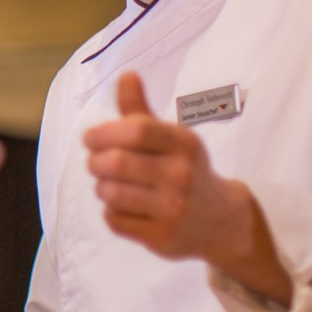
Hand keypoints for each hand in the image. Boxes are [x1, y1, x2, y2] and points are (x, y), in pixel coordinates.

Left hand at [83, 73, 289, 303]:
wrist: (221, 221)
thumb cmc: (183, 168)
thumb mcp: (169, 137)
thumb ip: (140, 110)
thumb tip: (125, 75)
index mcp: (184, 144)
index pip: (136, 129)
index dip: (103, 132)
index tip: (90, 138)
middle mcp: (182, 175)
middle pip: (115, 163)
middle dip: (94, 162)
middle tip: (96, 163)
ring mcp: (173, 209)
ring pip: (110, 193)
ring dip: (101, 188)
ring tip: (110, 185)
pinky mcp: (162, 236)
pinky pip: (114, 220)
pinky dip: (111, 212)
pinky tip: (127, 208)